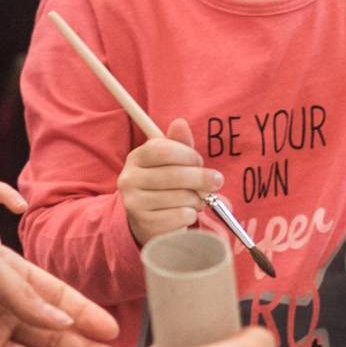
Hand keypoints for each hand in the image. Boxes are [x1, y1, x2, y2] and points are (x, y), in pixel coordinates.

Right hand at [120, 121, 217, 246]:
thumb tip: (180, 123)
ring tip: (198, 200)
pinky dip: (191, 214)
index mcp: (137, 157)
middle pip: (173, 174)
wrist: (150, 219)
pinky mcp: (144, 223)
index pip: (163, 150)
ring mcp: (134, 202)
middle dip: (201, 178)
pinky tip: (188, 213)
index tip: (200, 162)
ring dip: (197, 199)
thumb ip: (179, 143)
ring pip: (179, 197)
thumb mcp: (173, 161)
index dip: (187, 155)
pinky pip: (179, 216)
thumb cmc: (167, 185)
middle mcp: (129, 179)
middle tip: (216, 181)